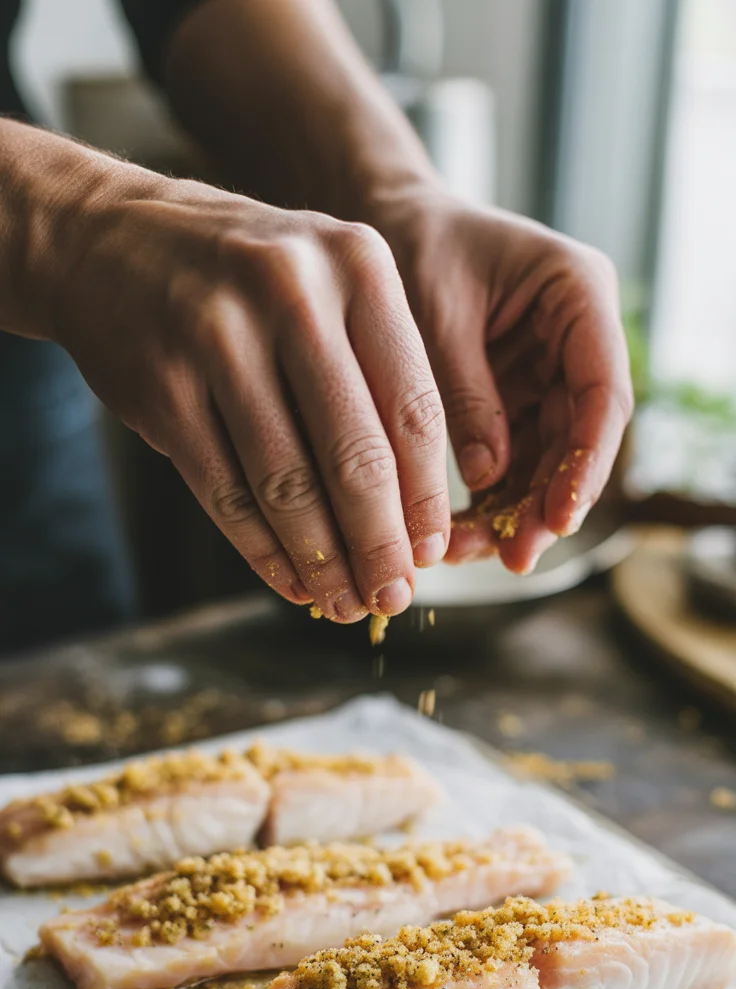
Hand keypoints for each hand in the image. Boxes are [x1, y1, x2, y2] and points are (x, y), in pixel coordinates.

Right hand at [51, 174, 450, 619]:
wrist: (111, 239)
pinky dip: (261, 550)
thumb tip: (412, 514)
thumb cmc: (245, 279)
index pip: (413, 407)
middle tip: (393, 595)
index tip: (432, 552)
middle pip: (355, 455)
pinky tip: (289, 580)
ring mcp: (218, 338)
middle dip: (380, 544)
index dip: (426, 496)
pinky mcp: (162, 386)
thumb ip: (377, 374)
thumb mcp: (327, 287)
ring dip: (321, 561)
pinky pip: (225, 492)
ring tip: (344, 603)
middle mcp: (292, 293)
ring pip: (286, 483)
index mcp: (357, 265)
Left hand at [375, 191, 633, 572]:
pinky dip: (484, 500)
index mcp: (578, 294)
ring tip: (467, 554)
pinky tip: (454, 535)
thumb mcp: (436, 312)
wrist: (388, 219)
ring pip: (545, 460)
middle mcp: (575, 340)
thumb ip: (465, 393)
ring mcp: (547, 374)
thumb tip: (487, 478)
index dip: (585, 461)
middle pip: (578, 438)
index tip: (559, 516)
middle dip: (547, 502)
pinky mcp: (515, 402)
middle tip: (515, 557)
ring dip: (512, 512)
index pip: (601, 392)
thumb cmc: (416, 242)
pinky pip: (510, 462)